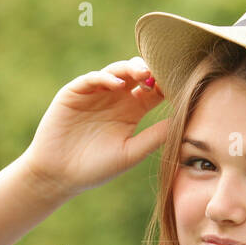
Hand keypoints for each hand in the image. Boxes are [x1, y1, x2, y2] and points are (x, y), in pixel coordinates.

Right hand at [22, 57, 168, 195]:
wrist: (59, 176)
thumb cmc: (96, 168)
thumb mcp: (131, 153)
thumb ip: (155, 136)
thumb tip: (186, 120)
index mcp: (132, 111)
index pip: (154, 90)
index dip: (166, 85)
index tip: (179, 85)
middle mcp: (116, 98)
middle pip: (138, 74)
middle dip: (151, 70)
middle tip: (162, 73)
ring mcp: (95, 93)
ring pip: (117, 71)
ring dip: (130, 69)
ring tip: (142, 74)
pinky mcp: (75, 93)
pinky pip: (92, 78)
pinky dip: (105, 77)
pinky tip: (117, 84)